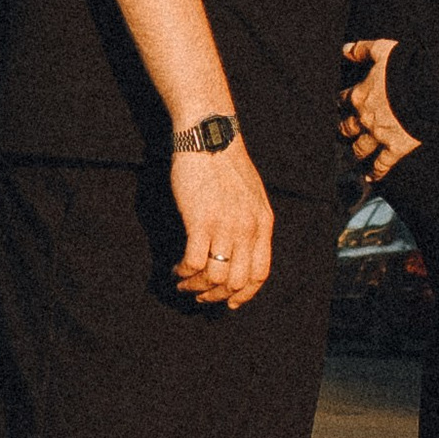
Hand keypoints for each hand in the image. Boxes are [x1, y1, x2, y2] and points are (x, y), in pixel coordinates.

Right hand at [172, 135, 272, 309]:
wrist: (209, 135)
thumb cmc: (224, 163)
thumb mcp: (251, 195)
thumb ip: (250, 222)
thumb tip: (240, 248)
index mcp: (263, 223)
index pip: (260, 274)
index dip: (245, 294)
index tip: (229, 302)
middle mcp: (248, 229)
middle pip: (237, 282)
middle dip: (216, 296)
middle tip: (199, 295)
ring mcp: (226, 226)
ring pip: (215, 278)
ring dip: (196, 288)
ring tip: (183, 283)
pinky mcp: (201, 221)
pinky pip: (194, 263)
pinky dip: (183, 273)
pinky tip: (176, 270)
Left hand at [339, 38, 419, 184]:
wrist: (426, 88)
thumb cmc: (404, 66)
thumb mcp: (382, 50)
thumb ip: (362, 49)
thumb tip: (344, 49)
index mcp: (360, 95)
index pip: (343, 100)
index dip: (341, 102)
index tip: (341, 104)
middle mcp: (365, 118)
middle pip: (346, 128)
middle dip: (343, 130)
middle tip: (341, 133)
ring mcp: (379, 136)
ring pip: (360, 149)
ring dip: (356, 152)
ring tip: (354, 155)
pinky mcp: (395, 148)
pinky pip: (382, 164)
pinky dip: (375, 172)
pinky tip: (370, 177)